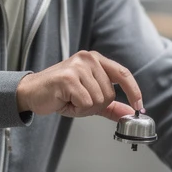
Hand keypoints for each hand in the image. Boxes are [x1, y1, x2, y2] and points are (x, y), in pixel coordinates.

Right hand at [16, 50, 142, 119]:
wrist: (32, 93)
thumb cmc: (60, 94)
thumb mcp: (89, 99)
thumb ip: (111, 105)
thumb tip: (130, 113)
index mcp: (96, 60)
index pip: (123, 73)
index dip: (134, 91)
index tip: (140, 106)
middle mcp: (88, 58)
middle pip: (109, 94)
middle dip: (95, 106)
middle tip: (78, 101)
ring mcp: (78, 66)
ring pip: (98, 100)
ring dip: (84, 108)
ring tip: (70, 100)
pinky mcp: (68, 77)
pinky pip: (86, 103)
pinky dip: (76, 109)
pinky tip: (65, 101)